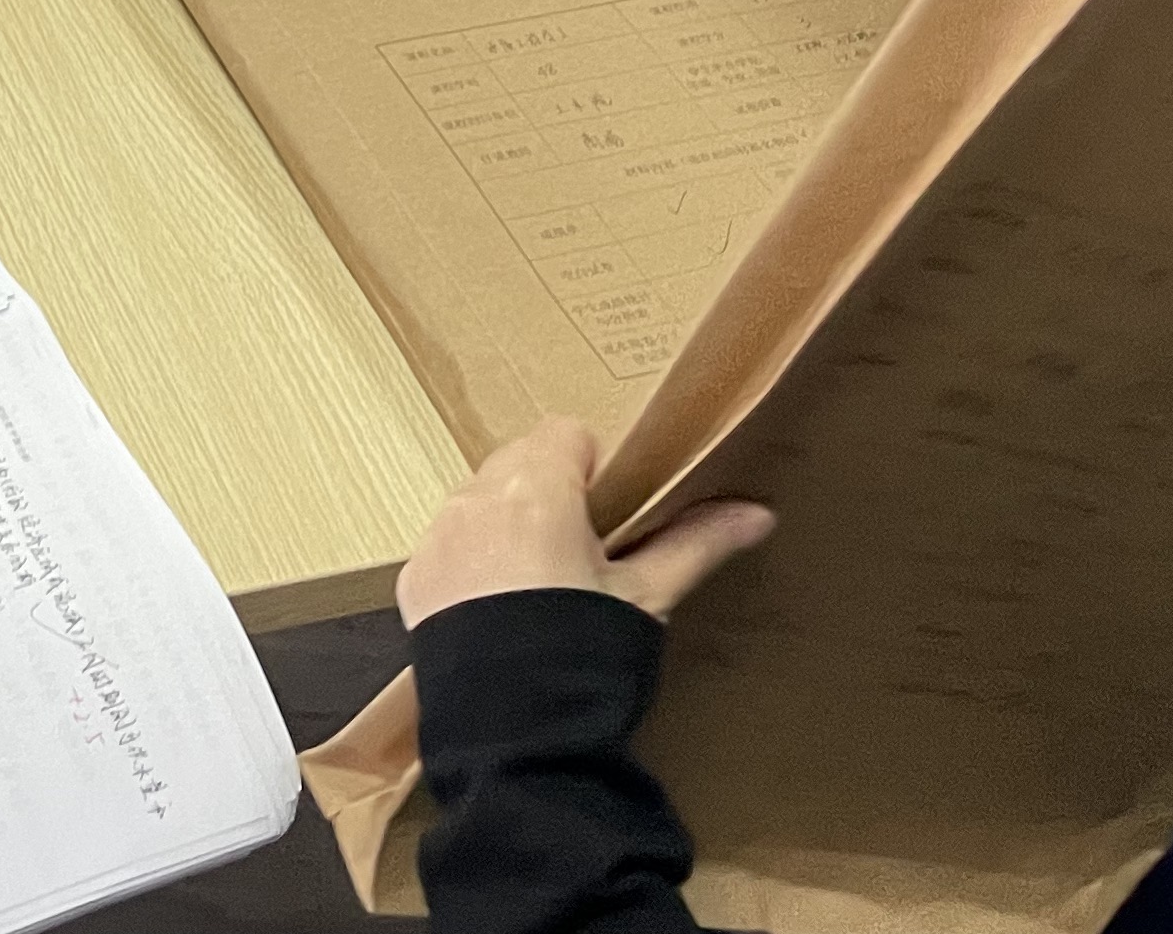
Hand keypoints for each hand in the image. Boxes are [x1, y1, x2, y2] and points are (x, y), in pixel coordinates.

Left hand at [396, 417, 775, 627]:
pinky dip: (473, 563)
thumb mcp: (646, 598)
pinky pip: (447, 546)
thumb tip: (757, 514)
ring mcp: (437, 538)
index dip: (594, 469)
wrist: (517, 740)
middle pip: (519, 462)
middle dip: (550, 494)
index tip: (610, 514)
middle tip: (582, 554)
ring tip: (541, 587)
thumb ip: (697, 543)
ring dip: (508, 524)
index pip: (566, 433)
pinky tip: (501, 612)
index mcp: (538, 488)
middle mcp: (476, 498)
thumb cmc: (586, 657)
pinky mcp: (415, 579)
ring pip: (479, 501)